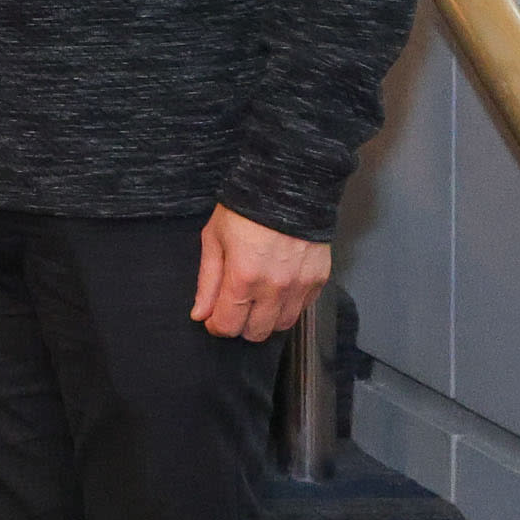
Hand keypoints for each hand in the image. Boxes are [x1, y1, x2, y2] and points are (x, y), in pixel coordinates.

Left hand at [192, 206, 329, 341]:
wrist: (286, 186)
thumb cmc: (245, 210)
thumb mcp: (214, 240)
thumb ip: (208, 282)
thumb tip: (200, 314)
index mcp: (244, 278)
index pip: (228, 325)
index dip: (216, 326)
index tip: (213, 317)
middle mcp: (275, 287)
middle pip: (256, 332)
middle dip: (240, 325)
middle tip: (234, 307)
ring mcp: (300, 285)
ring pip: (282, 325)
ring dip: (265, 319)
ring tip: (256, 300)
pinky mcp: (319, 278)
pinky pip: (303, 308)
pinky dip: (288, 306)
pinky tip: (277, 290)